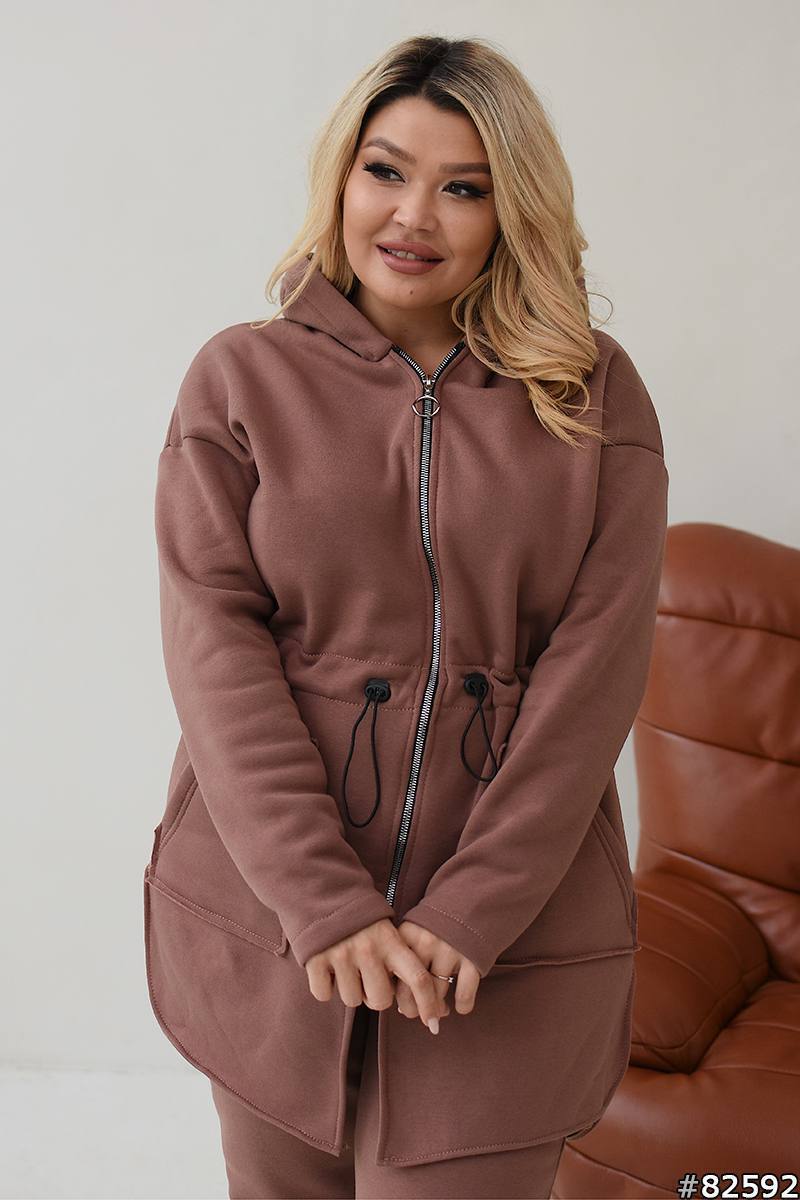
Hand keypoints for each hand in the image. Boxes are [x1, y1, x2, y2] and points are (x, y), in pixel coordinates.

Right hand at [305, 918, 447, 1032]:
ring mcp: (341, 954)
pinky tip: (328, 966)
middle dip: (376, 998)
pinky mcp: (315, 959)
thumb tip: (438, 1011)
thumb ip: (403, 965)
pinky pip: (324, 994)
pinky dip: (325, 986)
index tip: (434, 1023)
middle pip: (381, 1000)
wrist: (324, 891)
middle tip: (369, 980)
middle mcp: (368, 948)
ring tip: (347, 966)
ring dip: (351, 990)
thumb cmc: (364, 922)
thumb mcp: (388, 933)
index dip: (429, 1004)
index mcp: (391, 941)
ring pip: (352, 1000)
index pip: (418, 978)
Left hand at [394, 920, 480, 1022]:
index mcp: (406, 935)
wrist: (471, 899)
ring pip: (436, 994)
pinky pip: (464, 992)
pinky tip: (461, 1007)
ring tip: (440, 1013)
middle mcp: (426, 942)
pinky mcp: (472, 957)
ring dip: (438, 1009)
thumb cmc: (437, 924)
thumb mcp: (415, 933)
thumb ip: (404, 960)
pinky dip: (463, 1005)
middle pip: (412, 989)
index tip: (402, 1005)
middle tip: (421, 1017)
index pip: (393, 976)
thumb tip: (400, 1004)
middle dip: (416, 1010)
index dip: (397, 997)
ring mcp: (449, 949)